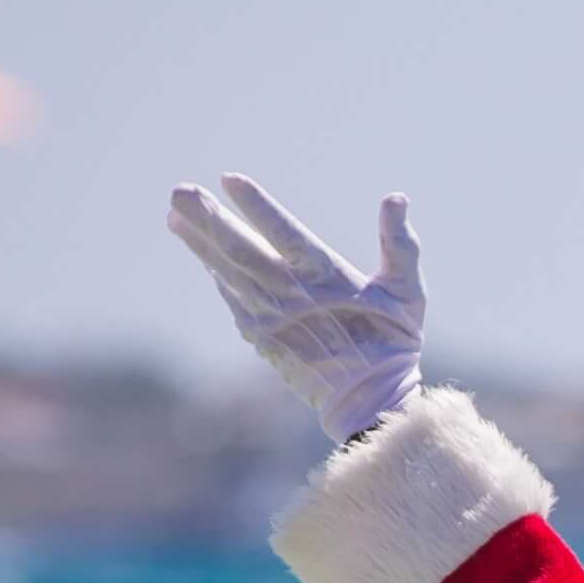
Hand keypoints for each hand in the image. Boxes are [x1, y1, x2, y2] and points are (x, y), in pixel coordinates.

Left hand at [166, 173, 424, 445]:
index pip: (287, 235)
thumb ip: (401, 246)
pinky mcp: (258, 334)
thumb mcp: (409, 294)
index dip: (258, 208)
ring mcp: (270, 318)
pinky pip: (230, 294)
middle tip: (179, 190)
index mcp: (329, 281)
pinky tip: (196, 244)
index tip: (230, 179)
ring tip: (174, 212)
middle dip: (209, 220)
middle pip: (242, 251)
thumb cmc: (394, 343)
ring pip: (227, 271)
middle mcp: (293, 298)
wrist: (369, 403)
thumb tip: (396, 197)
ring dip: (198, 241)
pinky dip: (212, 268)